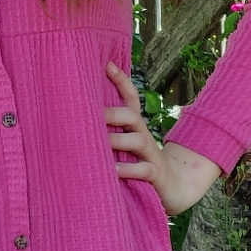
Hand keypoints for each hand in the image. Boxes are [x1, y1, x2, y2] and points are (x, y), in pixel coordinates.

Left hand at [104, 62, 220, 215]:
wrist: (174, 187)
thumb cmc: (138, 161)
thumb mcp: (125, 142)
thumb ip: (108, 128)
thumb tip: (76, 111)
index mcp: (135, 125)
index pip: (130, 97)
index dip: (121, 80)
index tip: (106, 64)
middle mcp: (143, 135)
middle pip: (131, 115)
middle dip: (112, 113)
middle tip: (91, 114)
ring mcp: (151, 154)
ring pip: (138, 140)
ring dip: (118, 140)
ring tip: (100, 143)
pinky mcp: (155, 175)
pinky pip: (144, 170)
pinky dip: (128, 169)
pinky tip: (113, 170)